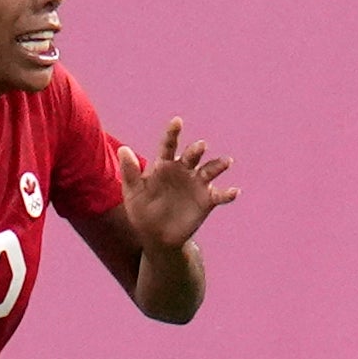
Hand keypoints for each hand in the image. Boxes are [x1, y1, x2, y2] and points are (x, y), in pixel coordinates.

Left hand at [114, 119, 239, 253]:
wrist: (157, 237)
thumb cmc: (142, 211)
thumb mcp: (133, 193)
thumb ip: (130, 172)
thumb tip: (123, 149)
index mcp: (164, 165)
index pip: (168, 145)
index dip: (173, 132)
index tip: (177, 121)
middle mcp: (183, 170)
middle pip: (192, 155)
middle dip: (196, 149)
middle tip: (201, 146)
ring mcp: (197, 184)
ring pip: (210, 169)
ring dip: (218, 165)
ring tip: (226, 162)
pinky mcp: (207, 200)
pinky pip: (220, 195)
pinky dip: (228, 193)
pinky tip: (234, 192)